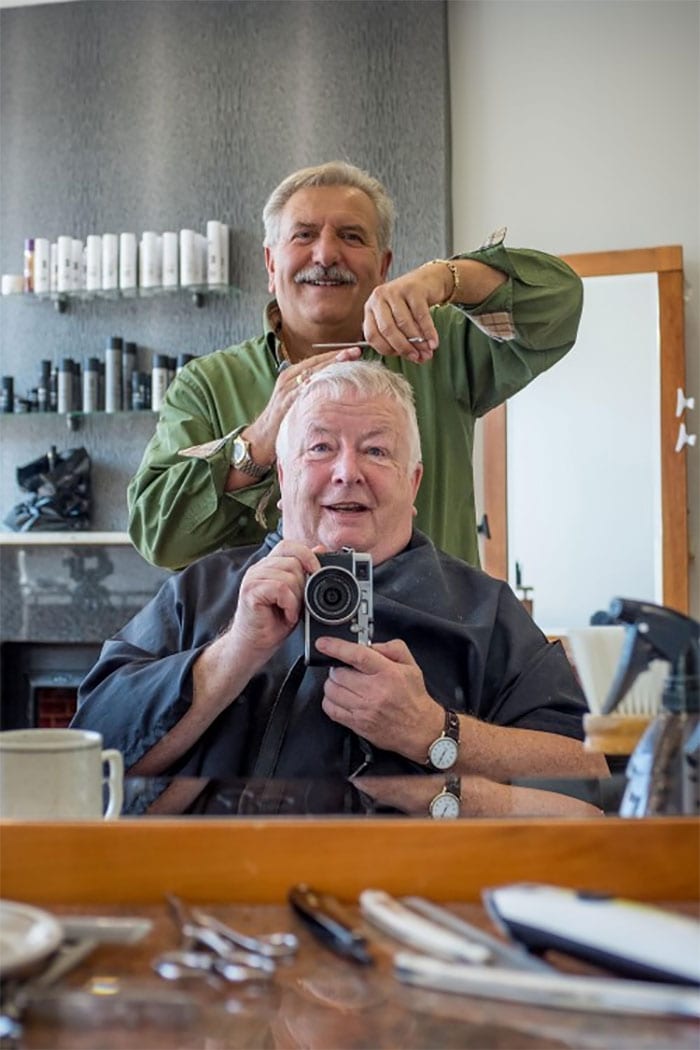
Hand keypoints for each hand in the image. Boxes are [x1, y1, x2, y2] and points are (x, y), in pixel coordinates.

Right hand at [227, 540, 318, 663]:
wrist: (254, 645)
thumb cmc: (274, 622)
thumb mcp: (297, 595)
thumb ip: (305, 572)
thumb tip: (320, 550)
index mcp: (269, 565)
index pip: (289, 545)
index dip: (306, 555)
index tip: (317, 571)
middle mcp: (259, 568)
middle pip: (293, 562)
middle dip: (304, 585)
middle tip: (299, 604)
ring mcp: (253, 579)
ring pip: (289, 576)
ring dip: (297, 598)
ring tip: (291, 611)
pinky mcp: (250, 591)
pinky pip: (281, 588)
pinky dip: (290, 604)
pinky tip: (286, 615)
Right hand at [243, 346, 361, 463]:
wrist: (261, 438)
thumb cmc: (281, 421)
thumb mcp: (296, 401)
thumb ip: (309, 391)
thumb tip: (331, 386)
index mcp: (290, 376)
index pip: (316, 360)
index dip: (335, 355)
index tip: (353, 351)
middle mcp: (288, 379)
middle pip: (317, 363)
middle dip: (337, 356)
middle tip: (356, 351)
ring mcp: (287, 389)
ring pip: (313, 372)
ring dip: (332, 365)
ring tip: (349, 360)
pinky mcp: (287, 401)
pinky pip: (306, 389)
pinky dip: (321, 382)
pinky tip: (335, 379)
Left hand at [318, 637, 443, 761]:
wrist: (420, 729)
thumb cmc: (414, 697)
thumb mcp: (411, 666)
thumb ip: (392, 649)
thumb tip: (370, 645)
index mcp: (388, 673)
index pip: (357, 656)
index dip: (336, 647)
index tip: (324, 643)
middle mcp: (375, 691)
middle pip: (339, 673)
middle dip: (337, 668)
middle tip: (345, 670)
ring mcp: (364, 709)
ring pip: (332, 691)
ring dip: (333, 684)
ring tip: (344, 684)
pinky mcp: (358, 724)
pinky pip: (331, 709)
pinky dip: (330, 701)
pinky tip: (341, 698)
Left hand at [361, 266, 447, 362]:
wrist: (428, 280)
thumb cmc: (410, 304)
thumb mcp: (397, 319)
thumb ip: (400, 339)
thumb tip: (415, 359)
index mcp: (370, 309)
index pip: (372, 336)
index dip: (386, 350)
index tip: (401, 356)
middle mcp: (378, 298)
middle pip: (387, 330)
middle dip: (404, 348)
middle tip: (417, 357)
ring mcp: (395, 291)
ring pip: (404, 324)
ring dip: (418, 342)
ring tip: (427, 352)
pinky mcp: (412, 289)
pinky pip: (421, 316)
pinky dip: (428, 332)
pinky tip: (433, 342)